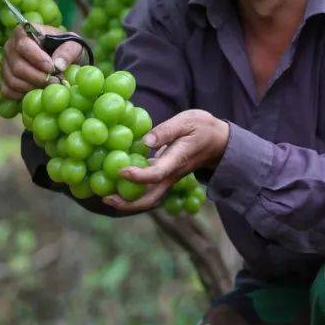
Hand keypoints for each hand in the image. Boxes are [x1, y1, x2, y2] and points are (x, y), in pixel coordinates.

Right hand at [0, 24, 85, 100]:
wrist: (60, 57)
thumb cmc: (65, 47)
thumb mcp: (74, 45)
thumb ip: (68, 52)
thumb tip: (57, 65)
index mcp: (25, 31)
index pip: (23, 44)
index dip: (37, 58)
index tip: (51, 67)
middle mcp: (10, 46)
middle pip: (17, 66)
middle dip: (37, 77)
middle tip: (54, 82)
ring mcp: (5, 63)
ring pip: (12, 80)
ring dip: (32, 87)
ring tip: (47, 87)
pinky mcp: (4, 78)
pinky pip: (7, 91)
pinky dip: (21, 95)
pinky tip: (35, 92)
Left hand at [103, 109, 229, 213]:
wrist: (218, 142)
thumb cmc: (202, 128)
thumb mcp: (188, 121)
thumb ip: (167, 130)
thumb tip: (146, 140)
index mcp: (177, 161)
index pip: (157, 174)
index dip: (138, 176)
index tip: (121, 170)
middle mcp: (171, 175)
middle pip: (150, 198)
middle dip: (128, 203)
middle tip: (106, 198)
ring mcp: (168, 178)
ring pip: (148, 197)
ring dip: (127, 200)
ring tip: (105, 195)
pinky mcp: (164, 175)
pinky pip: (148, 188)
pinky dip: (131, 189)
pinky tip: (116, 181)